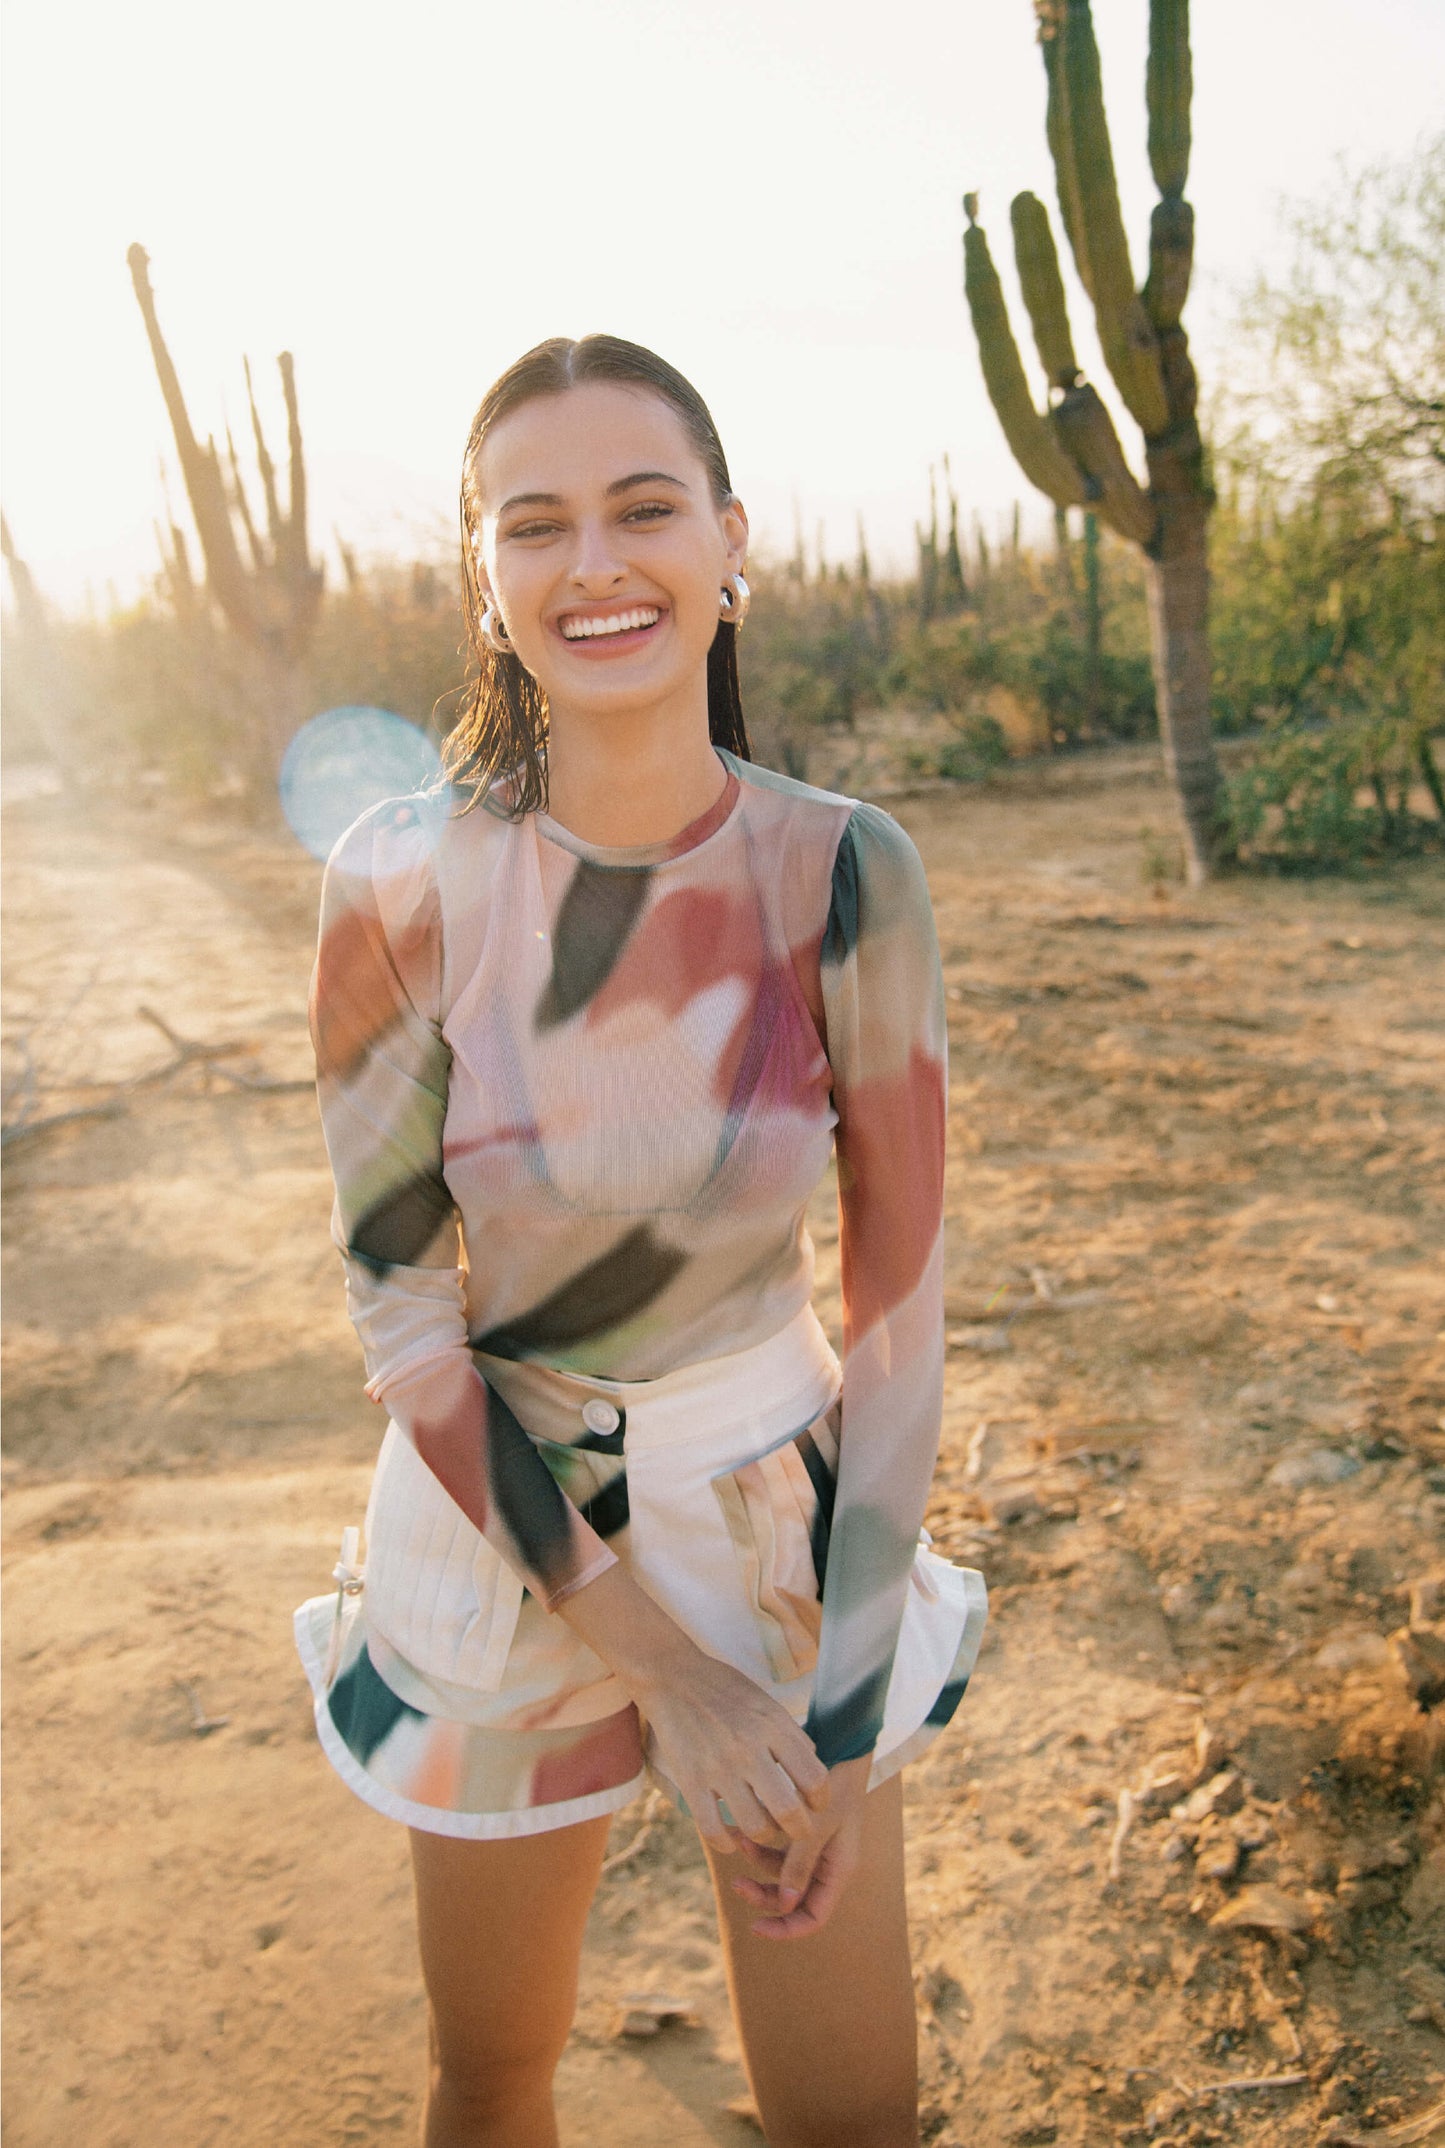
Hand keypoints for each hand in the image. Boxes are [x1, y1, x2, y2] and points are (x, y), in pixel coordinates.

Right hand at [638, 1648, 831, 1855]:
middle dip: (801, 1830)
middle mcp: (749, 1749)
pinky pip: (712, 1829)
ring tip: (763, 1827)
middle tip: (797, 1829)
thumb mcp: (767, 1704)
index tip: (815, 1804)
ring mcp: (718, 1767)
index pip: (815, 1778)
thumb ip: (791, 1737)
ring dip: (765, 1835)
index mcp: (773, 1727)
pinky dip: (726, 1842)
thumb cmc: (726, 1690)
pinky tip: (730, 1837)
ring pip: (755, 1826)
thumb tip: (813, 1771)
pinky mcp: (690, 1780)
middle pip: (789, 1810)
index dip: (822, 1800)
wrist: (673, 1677)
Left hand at [725, 1753, 872, 1939]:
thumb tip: (784, 1906)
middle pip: (792, 1898)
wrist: (841, 1741)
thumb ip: (798, 1865)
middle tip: (735, 1883)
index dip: (786, 1929)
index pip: (813, 1917)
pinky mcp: (803, 1829)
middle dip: (763, 1895)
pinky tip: (740, 1829)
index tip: (755, 1928)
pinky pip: (778, 1848)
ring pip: (781, 1873)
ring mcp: (816, 1847)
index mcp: (839, 1870)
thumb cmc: (833, 1784)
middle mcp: (828, 1864)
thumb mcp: (815, 1826)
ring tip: (737, 1839)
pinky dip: (760, 1842)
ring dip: (757, 1862)